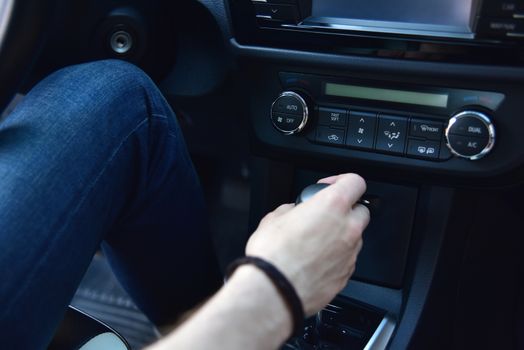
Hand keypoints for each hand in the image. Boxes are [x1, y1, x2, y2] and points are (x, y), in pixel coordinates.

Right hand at [245, 173, 369, 315]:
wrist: (274, 290)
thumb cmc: (273, 255)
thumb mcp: (274, 218)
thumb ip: (292, 209)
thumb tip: (294, 213)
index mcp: (332, 206)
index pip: (355, 182)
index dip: (342, 180)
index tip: (329, 186)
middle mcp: (347, 228)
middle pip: (361, 210)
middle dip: (345, 210)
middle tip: (324, 215)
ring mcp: (350, 253)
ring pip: (355, 237)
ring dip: (341, 235)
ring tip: (315, 242)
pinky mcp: (346, 275)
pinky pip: (347, 260)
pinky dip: (336, 257)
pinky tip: (314, 261)